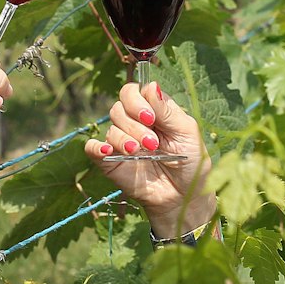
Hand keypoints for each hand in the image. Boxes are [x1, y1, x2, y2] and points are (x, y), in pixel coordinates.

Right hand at [83, 82, 215, 238]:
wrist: (184, 198)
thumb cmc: (191, 163)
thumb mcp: (187, 133)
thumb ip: (168, 110)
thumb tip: (152, 85)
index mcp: (153, 112)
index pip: (134, 92)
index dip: (138, 100)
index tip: (151, 117)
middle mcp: (135, 124)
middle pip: (119, 107)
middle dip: (134, 123)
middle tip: (152, 142)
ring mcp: (122, 143)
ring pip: (111, 127)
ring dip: (125, 138)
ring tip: (143, 153)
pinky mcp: (110, 162)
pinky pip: (93, 148)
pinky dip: (97, 147)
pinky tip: (110, 152)